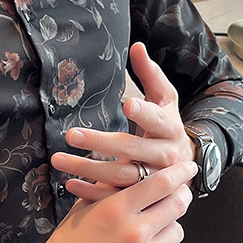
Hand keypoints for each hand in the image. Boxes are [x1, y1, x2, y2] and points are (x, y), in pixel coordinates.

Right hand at [4, 160, 196, 242]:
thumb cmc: (69, 242)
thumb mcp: (86, 206)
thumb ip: (112, 185)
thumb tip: (136, 164)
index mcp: (116, 209)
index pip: (162, 182)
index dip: (179, 172)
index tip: (187, 166)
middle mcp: (134, 233)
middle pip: (177, 204)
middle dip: (181, 194)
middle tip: (179, 193)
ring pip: (177, 231)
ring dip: (169, 225)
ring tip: (152, 228)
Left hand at [51, 41, 195, 201]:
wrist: (184, 166)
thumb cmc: (168, 127)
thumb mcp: (166, 101)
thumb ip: (151, 75)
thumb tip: (137, 46)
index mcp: (170, 129)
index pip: (157, 119)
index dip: (143, 113)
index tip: (127, 104)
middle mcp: (164, 156)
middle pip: (131, 149)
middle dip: (100, 142)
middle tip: (71, 134)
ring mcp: (151, 180)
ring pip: (119, 176)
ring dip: (87, 168)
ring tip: (58, 159)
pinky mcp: (139, 197)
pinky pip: (113, 196)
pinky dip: (90, 192)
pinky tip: (68, 183)